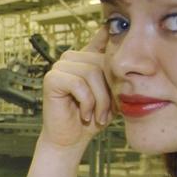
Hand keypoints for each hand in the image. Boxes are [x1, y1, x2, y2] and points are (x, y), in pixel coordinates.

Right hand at [38, 28, 113, 150]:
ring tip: (96, 115)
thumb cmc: (92, 118)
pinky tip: (84, 114)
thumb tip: (124, 46)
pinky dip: (86, 102)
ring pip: (91, 73)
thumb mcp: (112, 92)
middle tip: (106, 112)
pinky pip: (78, 84)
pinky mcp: (52, 79)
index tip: (120, 36)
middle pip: (101, 62)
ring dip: (99, 100)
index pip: (103, 40)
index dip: (112, 42)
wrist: (72, 139)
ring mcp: (59, 67)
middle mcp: (71, 58)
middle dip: (108, 92)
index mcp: (86, 58)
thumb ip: (115, 71)